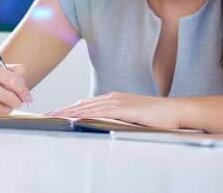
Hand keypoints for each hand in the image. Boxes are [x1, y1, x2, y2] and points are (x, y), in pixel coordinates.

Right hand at [0, 61, 31, 118]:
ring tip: (2, 105)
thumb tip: (24, 83)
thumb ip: (15, 72)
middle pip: (9, 96)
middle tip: (18, 103)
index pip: (12, 80)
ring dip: (7, 110)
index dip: (24, 90)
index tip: (28, 97)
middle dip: (18, 102)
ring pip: (3, 109)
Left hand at [48, 92, 181, 128]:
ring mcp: (117, 102)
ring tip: (56, 117)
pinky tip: (76, 118)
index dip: (69, 108)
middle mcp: (112, 98)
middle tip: (47, 115)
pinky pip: (101, 112)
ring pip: (87, 107)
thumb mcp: (131, 117)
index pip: (85, 104)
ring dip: (69, 112)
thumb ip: (117, 118)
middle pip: (82, 104)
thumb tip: (103, 125)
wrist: (175, 111)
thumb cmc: (155, 117)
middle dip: (63, 110)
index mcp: (112, 99)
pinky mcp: (124, 109)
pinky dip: (87, 114)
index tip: (55, 114)